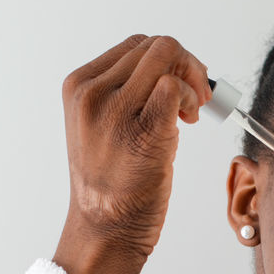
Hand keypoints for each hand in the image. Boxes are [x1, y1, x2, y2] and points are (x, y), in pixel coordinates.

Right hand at [53, 35, 211, 273]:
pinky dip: (190, 98)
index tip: (177, 90)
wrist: (105, 228)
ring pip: (167, 57)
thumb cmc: (111, 184)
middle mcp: (92, 93)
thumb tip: (172, 71)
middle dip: (185, 66)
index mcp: (79, 86)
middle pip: (155, 46)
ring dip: (192, 79)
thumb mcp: (100, 126)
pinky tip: (187, 122)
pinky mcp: (143, 131)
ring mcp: (115, 111)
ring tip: (191, 112)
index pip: (135, 45)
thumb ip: (124, 94)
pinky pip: (175, 87)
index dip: (166, 62)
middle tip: (194, 101)